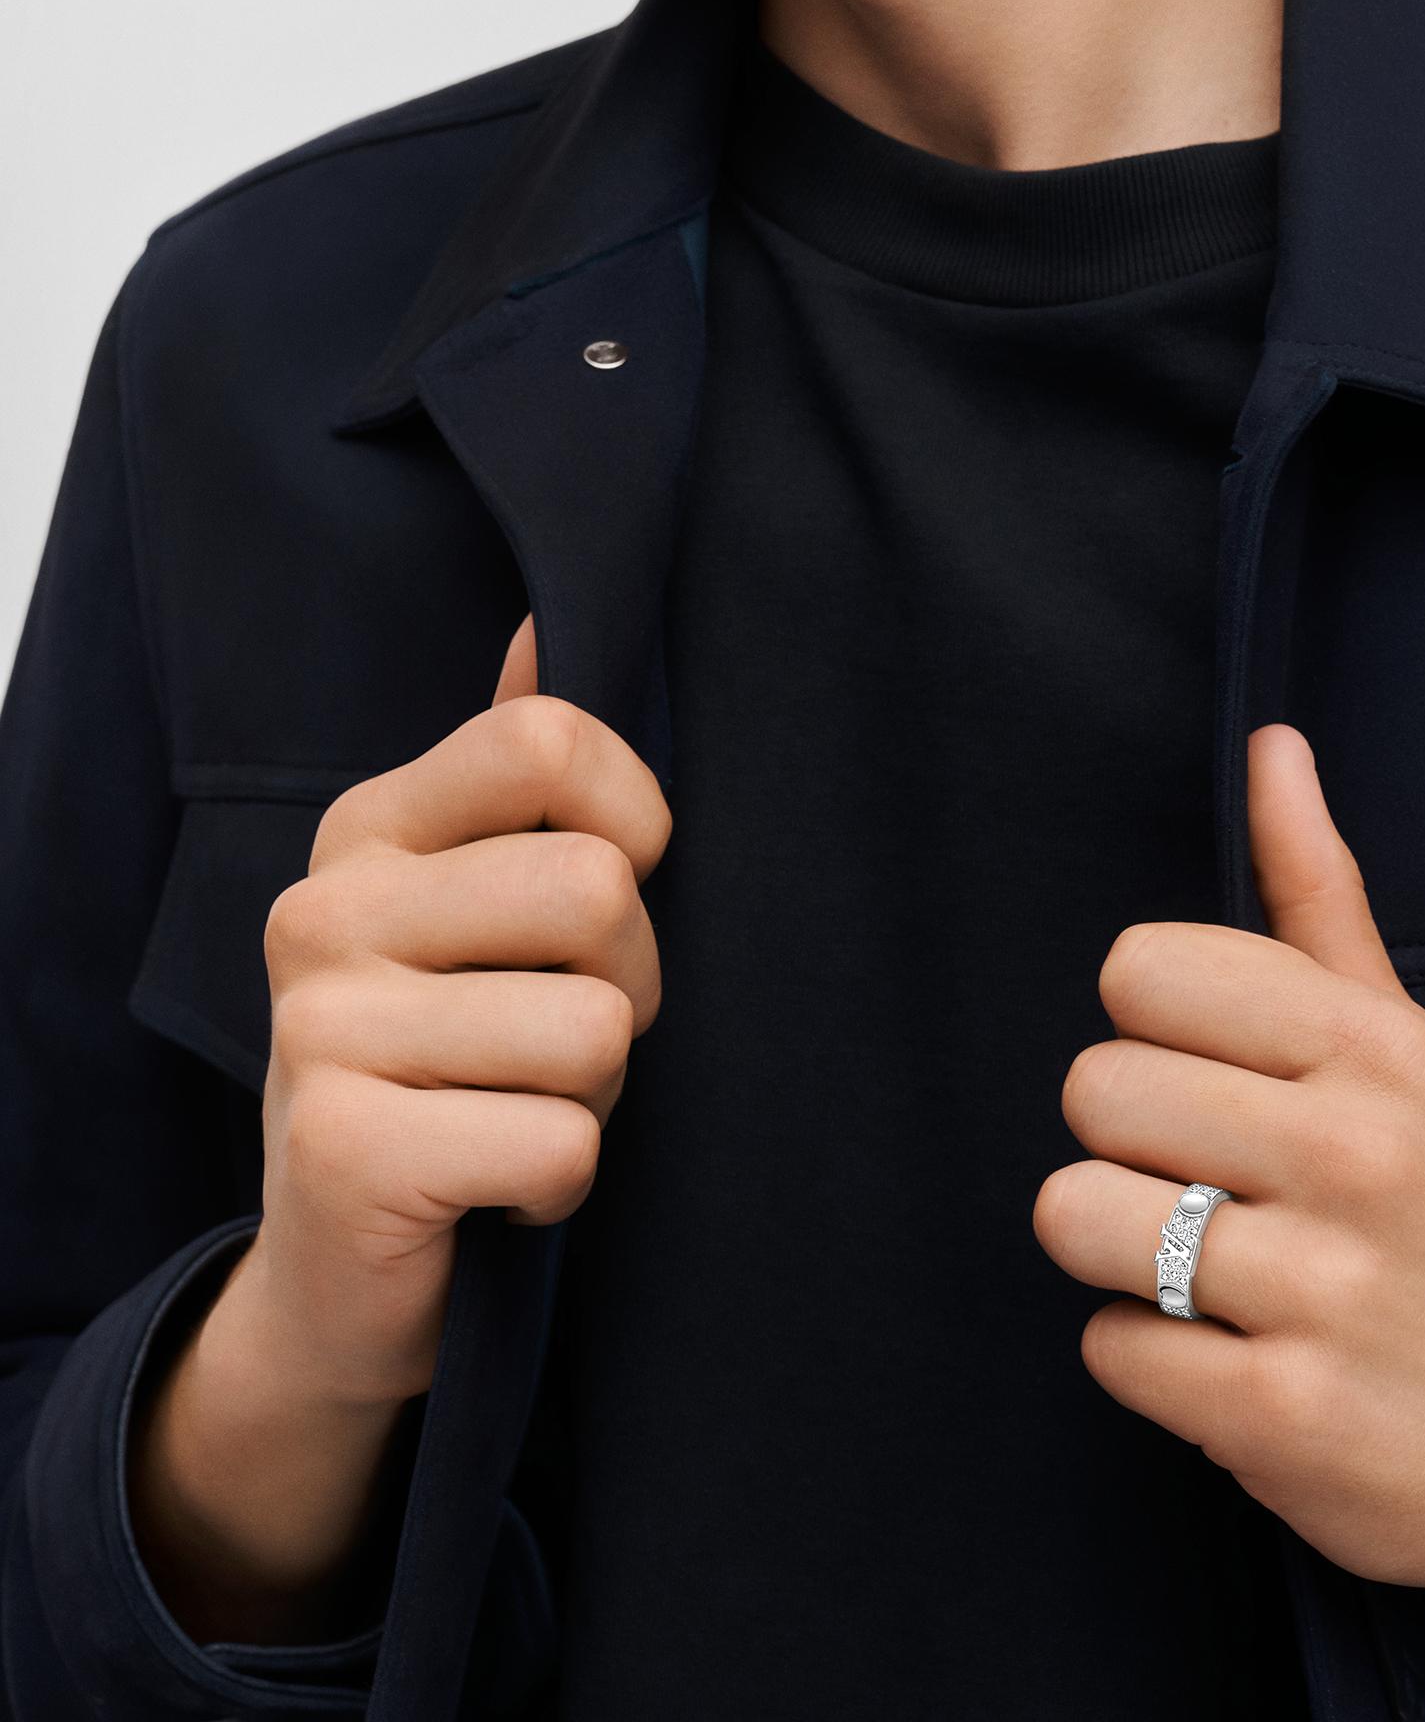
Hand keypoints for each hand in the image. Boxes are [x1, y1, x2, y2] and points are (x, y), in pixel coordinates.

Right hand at [131, 617, 668, 1639]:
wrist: (341, 1270)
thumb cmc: (453, 1063)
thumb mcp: (476, 906)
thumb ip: (513, 775)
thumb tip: (542, 623)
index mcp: (369, 828)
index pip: (547, 739)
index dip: (635, 820)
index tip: (619, 887)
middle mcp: (325, 911)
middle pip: (596, 890)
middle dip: (631, 983)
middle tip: (566, 1035)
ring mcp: (321, 1030)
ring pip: (596, 1028)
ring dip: (597, 1091)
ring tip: (520, 1105)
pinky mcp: (344, 1151)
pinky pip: (564, 1141)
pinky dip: (563, 1178)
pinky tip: (498, 1183)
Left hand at [1034, 725, 1424, 1697]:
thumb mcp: (1411, 1045)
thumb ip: (1319, 898)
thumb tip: (1270, 745)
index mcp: (1376, 1048)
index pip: (1140, 969)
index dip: (1153, 1030)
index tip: (1215, 1081)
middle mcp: (1355, 1155)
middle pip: (1091, 1089)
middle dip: (1130, 1145)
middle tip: (1216, 1186)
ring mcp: (1323, 1292)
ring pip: (1073, 1215)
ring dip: (1121, 1252)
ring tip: (1211, 1270)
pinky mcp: (1285, 1418)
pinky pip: (1109, 1347)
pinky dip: (1151, 1358)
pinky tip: (1235, 1354)